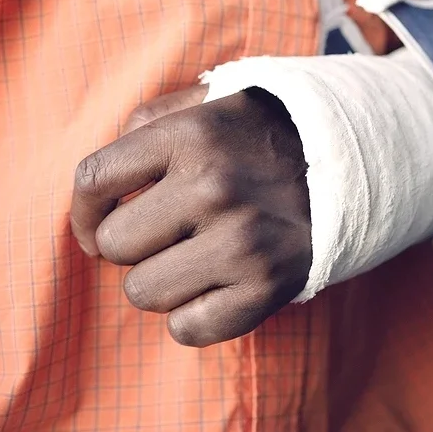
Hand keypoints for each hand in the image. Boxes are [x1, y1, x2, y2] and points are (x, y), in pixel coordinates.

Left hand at [70, 85, 311, 346]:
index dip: (81, 211)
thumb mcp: (209, 102)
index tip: (93, 224)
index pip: (93, 180)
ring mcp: (242, 241)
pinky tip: (219, 285)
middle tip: (168, 232)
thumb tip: (99, 184)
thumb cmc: (262, 138)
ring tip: (198, 255)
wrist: (351, 165)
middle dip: (131, 243)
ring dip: (162, 280)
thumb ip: (147, 121)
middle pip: (113, 244)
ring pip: (142, 292)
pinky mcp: (266, 288)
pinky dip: (195, 315)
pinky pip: (186, 328)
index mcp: (191, 135)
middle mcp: (213, 186)